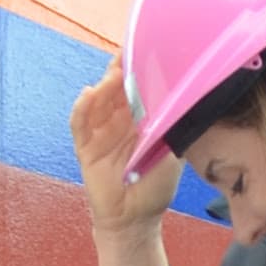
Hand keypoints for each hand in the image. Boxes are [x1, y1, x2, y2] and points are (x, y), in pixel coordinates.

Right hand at [71, 61, 175, 265]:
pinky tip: (88, 94)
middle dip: (120, 69)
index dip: (139, 68)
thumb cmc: (155, 186)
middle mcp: (119, 120)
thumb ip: (172, 126)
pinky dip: (82, 107)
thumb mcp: (172, 151)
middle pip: (115, 87)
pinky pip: (80, 122)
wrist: (136, 219)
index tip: (146, 46)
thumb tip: (184, 98)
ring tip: (113, 75)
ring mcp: (100, 132)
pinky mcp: (86, 146)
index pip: (138, 86)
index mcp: (140, 118)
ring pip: (98, 100)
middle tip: (128, 53)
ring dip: (104, 85)